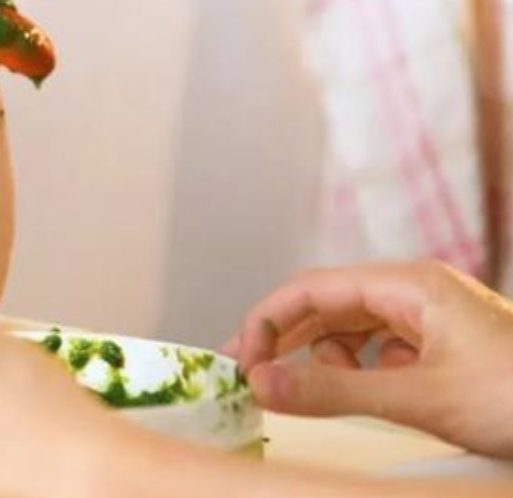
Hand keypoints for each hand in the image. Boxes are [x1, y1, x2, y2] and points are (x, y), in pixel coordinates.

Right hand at [225, 261, 512, 457]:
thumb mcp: (420, 399)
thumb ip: (334, 392)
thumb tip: (262, 385)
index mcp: (409, 284)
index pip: (312, 288)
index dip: (267, 320)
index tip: (240, 360)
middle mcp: (416, 293)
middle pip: (327, 304)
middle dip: (286, 339)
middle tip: (248, 378)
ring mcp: (432, 320)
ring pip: (352, 330)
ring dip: (323, 359)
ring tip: (311, 392)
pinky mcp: (444, 348)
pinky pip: (379, 351)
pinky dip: (358, 372)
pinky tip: (366, 395)